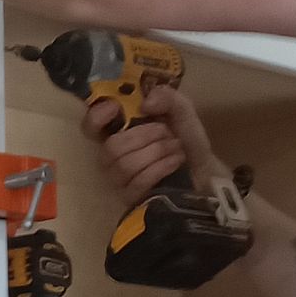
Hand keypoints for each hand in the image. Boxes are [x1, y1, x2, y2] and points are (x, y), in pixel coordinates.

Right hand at [86, 81, 222, 209]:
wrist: (204, 170)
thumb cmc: (186, 139)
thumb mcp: (180, 110)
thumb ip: (166, 97)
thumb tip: (145, 103)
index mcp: (119, 130)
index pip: (91, 126)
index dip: (97, 117)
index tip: (115, 107)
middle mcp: (113, 156)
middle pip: (111, 148)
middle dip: (143, 137)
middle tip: (166, 132)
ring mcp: (120, 180)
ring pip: (125, 165)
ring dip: (156, 152)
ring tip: (176, 148)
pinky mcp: (132, 198)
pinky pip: (138, 182)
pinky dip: (160, 168)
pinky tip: (175, 162)